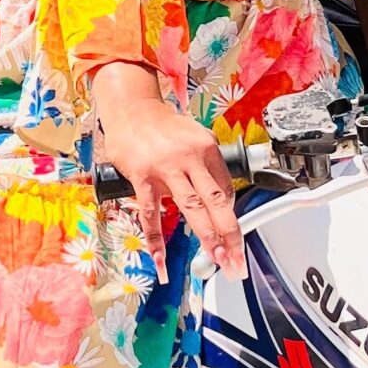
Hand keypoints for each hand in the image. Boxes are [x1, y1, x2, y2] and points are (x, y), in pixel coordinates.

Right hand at [93, 75, 244, 279]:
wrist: (131, 109)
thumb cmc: (163, 126)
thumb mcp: (194, 136)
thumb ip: (207, 165)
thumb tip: (219, 197)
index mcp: (206, 148)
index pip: (225, 189)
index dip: (230, 217)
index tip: (235, 238)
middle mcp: (189, 158)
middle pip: (216, 201)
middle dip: (230, 234)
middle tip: (237, 259)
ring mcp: (165, 167)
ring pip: (191, 208)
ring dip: (206, 237)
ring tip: (216, 258)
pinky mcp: (142, 176)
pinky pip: (150, 213)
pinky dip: (156, 239)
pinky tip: (160, 258)